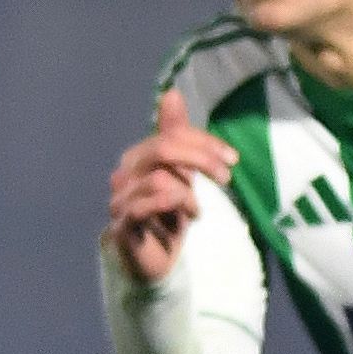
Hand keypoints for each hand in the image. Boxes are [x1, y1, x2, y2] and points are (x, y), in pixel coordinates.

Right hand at [105, 92, 237, 285]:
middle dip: (200, 159)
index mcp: (138, 157)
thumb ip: (176, 135)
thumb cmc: (168, 215)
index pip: (171, 135)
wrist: (157, 260)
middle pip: (162, 149)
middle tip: (226, 178)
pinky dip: (170, 205)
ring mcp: (119, 200)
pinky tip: (188, 216)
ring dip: (188, 195)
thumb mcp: (181, 172)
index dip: (204, 142)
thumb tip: (171, 92)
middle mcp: (123, 174)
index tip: (233, 158)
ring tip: (196, 212)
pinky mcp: (121, 226)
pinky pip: (142, 206)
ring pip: (159, 179)